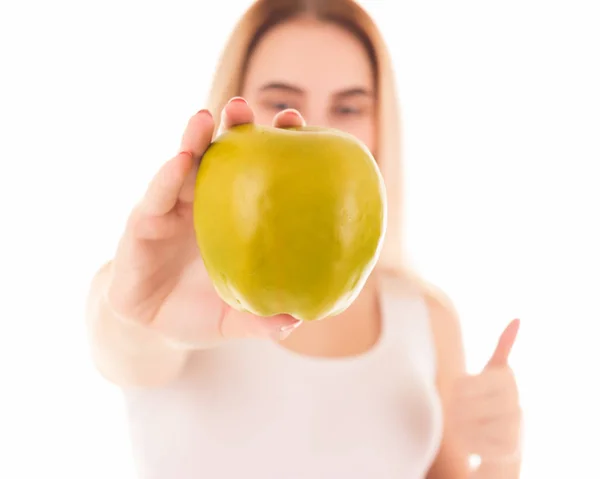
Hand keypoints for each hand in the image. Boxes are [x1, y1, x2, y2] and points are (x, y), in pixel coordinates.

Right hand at [105, 98, 305, 347]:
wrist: (151, 328)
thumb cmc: (198, 313)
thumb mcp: (233, 320)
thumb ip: (260, 320)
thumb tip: (297, 322)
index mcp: (231, 217)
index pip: (255, 173)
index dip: (274, 148)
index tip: (296, 123)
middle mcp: (202, 203)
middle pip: (220, 157)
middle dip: (234, 128)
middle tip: (248, 107)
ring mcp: (170, 208)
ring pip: (182, 166)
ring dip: (194, 139)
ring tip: (206, 117)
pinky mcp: (141, 223)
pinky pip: (155, 197)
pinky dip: (166, 178)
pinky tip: (179, 161)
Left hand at [450, 319, 521, 462]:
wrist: (503, 443)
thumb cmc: (491, 399)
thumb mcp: (494, 372)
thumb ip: (503, 348)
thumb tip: (517, 319)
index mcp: (506, 378)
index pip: (461, 383)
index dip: (455, 389)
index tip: (458, 390)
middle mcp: (515, 402)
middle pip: (461, 404)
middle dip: (455, 408)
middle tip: (457, 410)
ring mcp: (514, 427)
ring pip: (466, 425)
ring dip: (458, 427)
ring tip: (463, 425)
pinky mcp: (510, 450)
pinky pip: (474, 445)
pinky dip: (468, 444)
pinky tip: (473, 441)